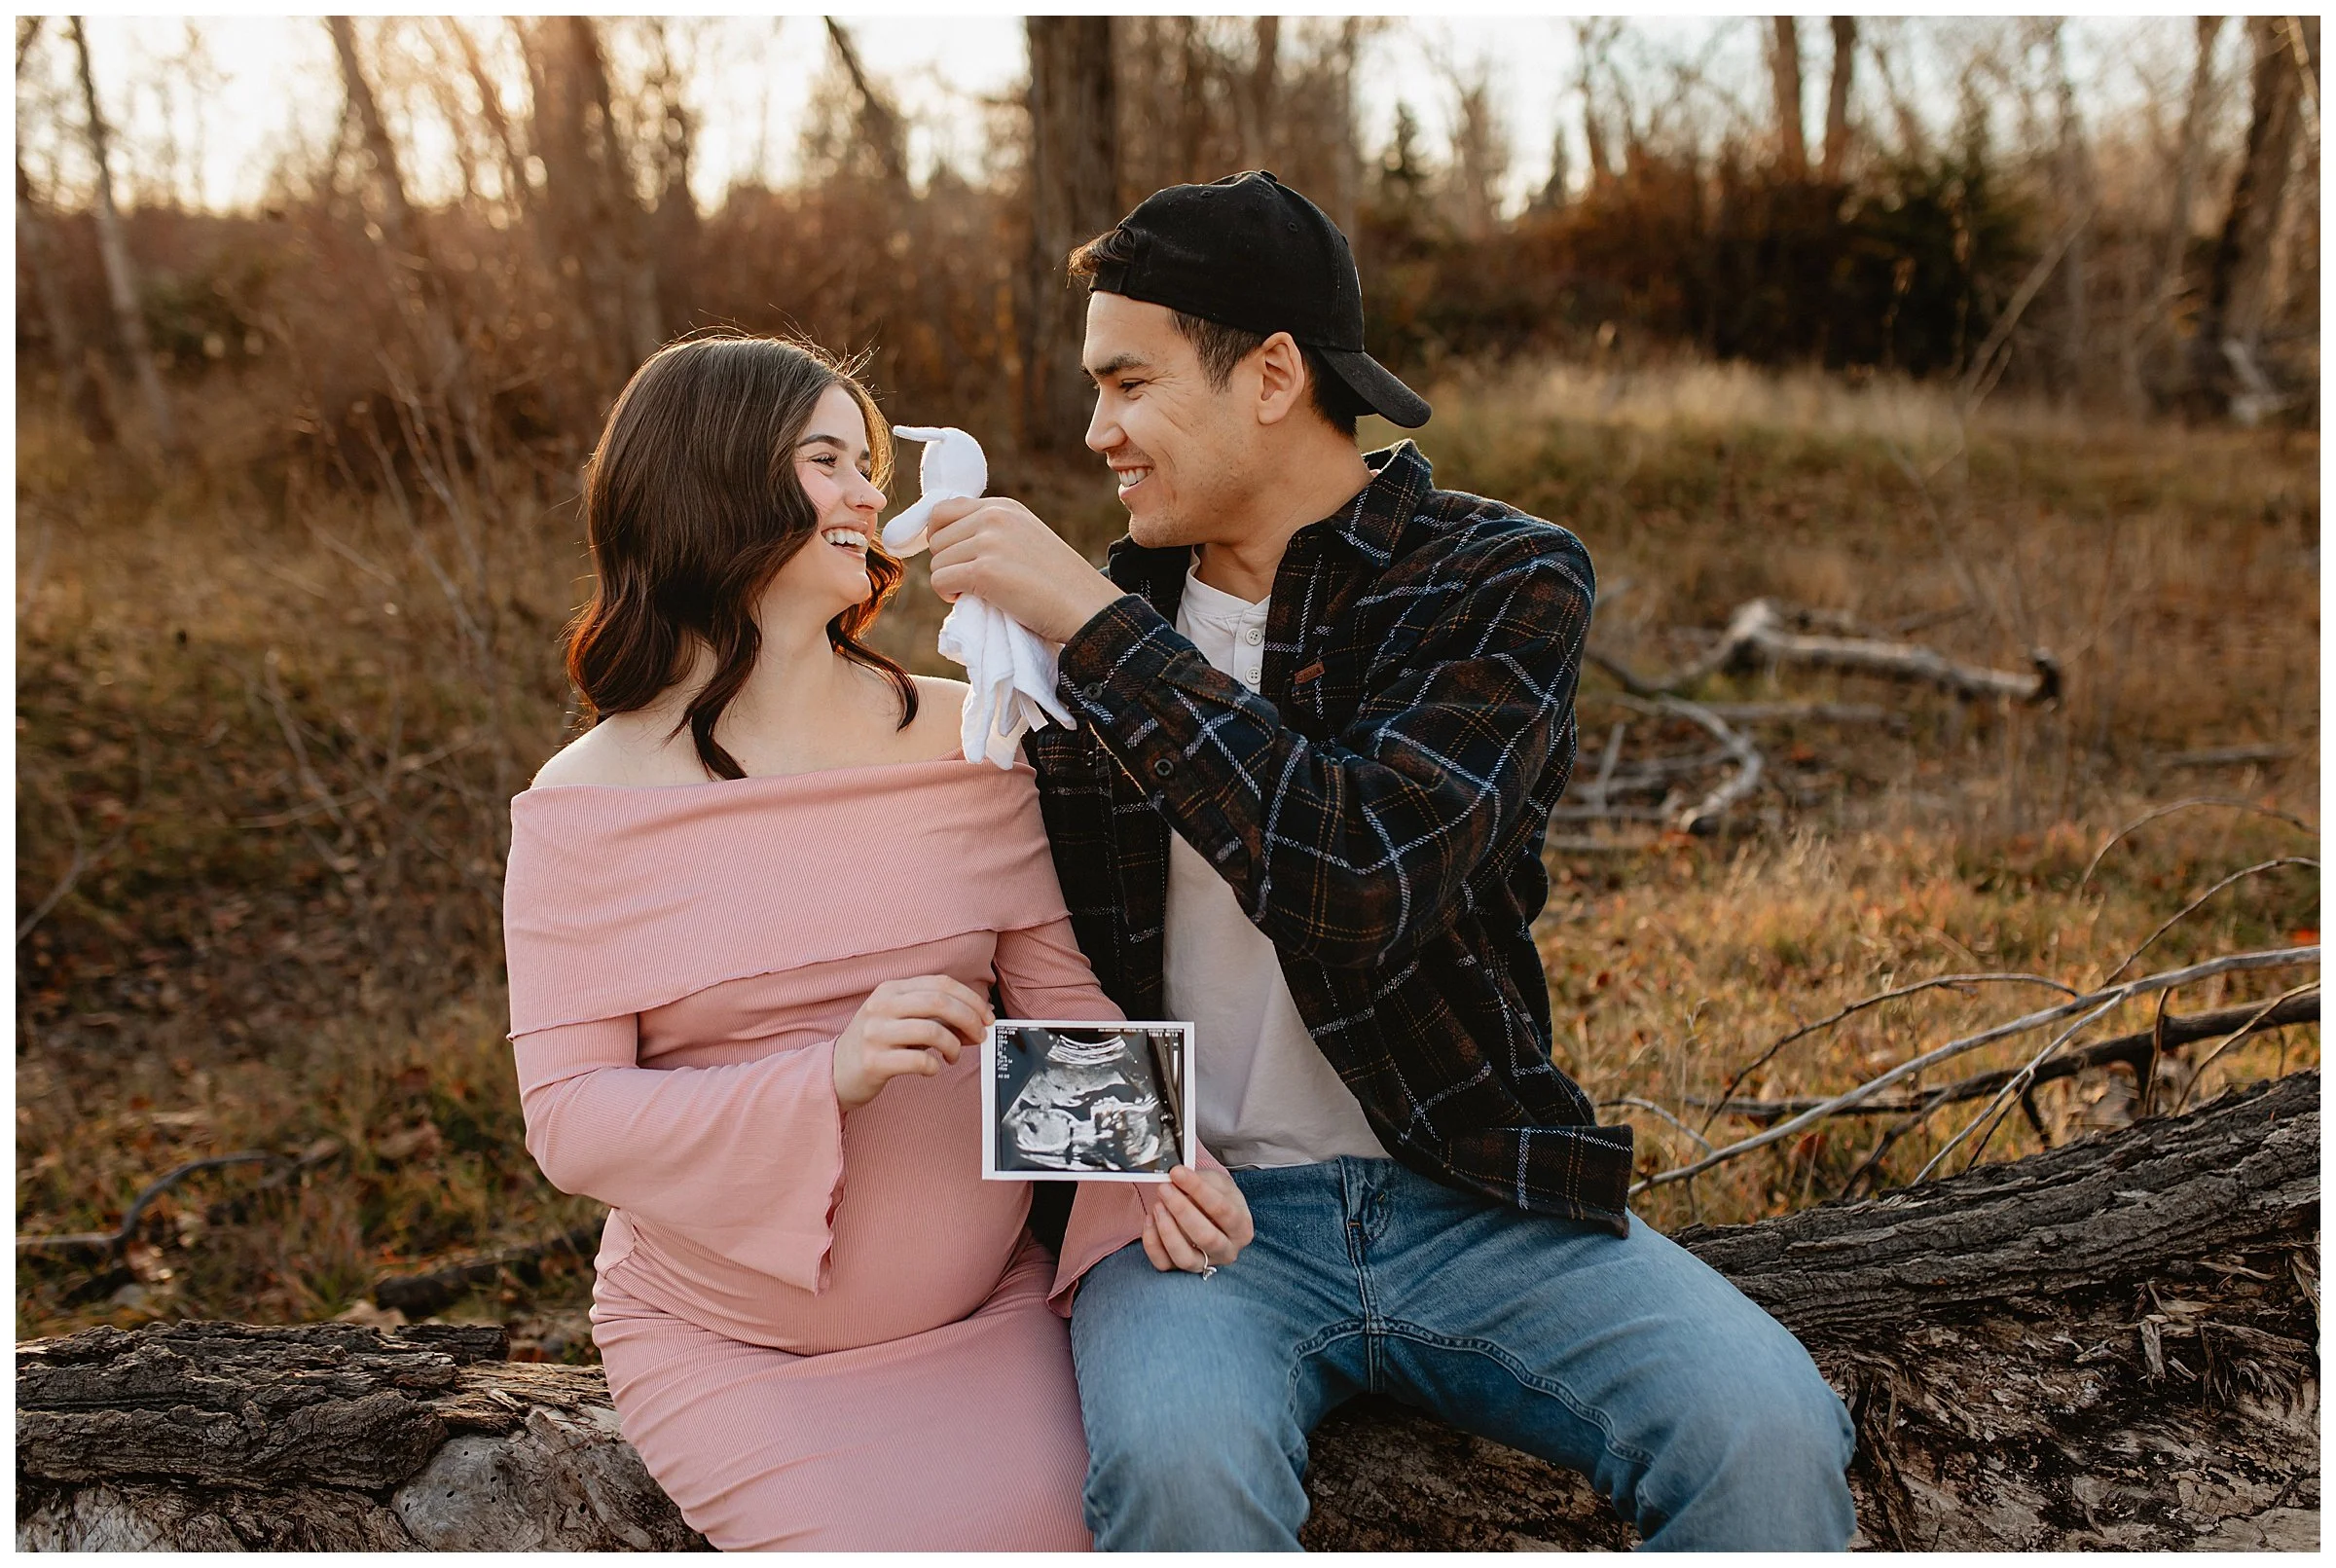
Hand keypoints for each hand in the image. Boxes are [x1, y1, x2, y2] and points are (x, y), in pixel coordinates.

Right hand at [832, 975, 994, 1112]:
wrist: (835, 1071)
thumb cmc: (876, 1044)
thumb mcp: (901, 1020)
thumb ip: (935, 1016)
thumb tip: (977, 1021)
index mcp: (890, 990)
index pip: (941, 983)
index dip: (971, 998)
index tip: (987, 1015)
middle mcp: (881, 1006)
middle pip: (940, 1002)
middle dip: (970, 1019)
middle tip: (980, 1036)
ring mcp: (875, 1033)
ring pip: (932, 1030)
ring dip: (953, 1046)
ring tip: (952, 1056)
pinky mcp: (874, 1061)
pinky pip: (918, 1060)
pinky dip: (934, 1066)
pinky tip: (932, 1068)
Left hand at [925, 496, 1124, 643]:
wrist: (1087, 607)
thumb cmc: (1060, 583)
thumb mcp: (1027, 539)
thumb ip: (993, 532)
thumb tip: (944, 543)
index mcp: (1004, 507)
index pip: (943, 511)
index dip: (941, 538)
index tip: (954, 559)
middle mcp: (995, 516)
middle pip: (936, 538)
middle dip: (948, 563)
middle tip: (973, 582)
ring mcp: (989, 541)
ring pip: (936, 562)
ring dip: (951, 582)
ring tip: (981, 593)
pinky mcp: (984, 570)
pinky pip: (940, 581)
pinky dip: (949, 596)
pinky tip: (975, 600)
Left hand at [1140, 1164, 1255, 1274]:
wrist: (1215, 1215)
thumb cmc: (1218, 1198)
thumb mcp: (1217, 1183)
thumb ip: (1201, 1181)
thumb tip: (1177, 1178)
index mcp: (1242, 1228)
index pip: (1222, 1210)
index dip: (1198, 1190)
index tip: (1177, 1173)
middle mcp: (1227, 1251)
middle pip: (1206, 1237)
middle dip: (1181, 1210)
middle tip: (1165, 1189)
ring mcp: (1205, 1264)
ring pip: (1185, 1258)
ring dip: (1167, 1230)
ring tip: (1158, 1205)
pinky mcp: (1182, 1269)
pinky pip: (1164, 1263)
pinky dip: (1152, 1243)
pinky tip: (1150, 1220)